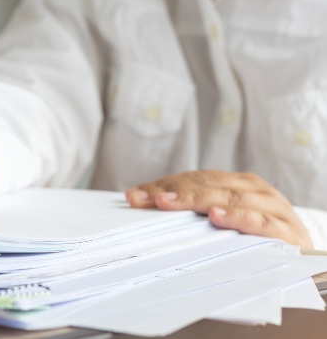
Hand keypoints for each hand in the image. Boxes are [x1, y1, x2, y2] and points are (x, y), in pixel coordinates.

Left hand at [125, 170, 312, 247]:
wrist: (305, 261)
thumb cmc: (258, 240)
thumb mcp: (226, 222)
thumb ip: (197, 214)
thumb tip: (149, 207)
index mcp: (237, 183)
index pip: (194, 179)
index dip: (163, 185)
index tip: (134, 195)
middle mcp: (254, 190)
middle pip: (206, 184)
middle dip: (170, 191)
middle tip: (143, 199)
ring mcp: (271, 208)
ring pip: (229, 197)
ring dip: (196, 199)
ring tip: (168, 202)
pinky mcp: (286, 232)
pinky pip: (258, 222)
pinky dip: (237, 218)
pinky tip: (216, 218)